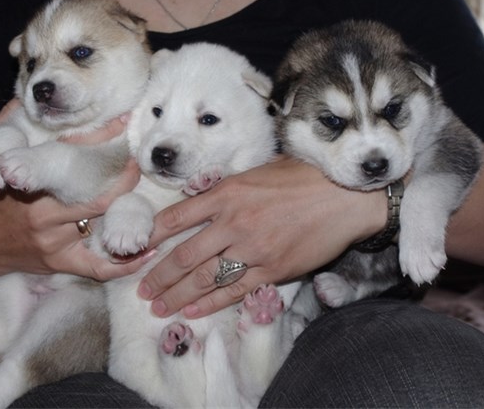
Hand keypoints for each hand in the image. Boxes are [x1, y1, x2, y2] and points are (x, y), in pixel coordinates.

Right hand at [0, 99, 140, 280]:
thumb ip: (8, 128)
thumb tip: (30, 97)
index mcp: (26, 181)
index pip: (70, 154)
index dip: (101, 136)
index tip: (123, 122)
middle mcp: (43, 211)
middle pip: (93, 192)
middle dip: (122, 175)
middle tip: (140, 162)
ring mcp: (54, 240)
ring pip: (101, 224)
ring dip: (129, 212)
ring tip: (155, 198)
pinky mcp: (60, 261)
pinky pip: (97, 267)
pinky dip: (123, 262)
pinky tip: (146, 252)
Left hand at [135, 156, 386, 317]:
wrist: (346, 197)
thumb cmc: (305, 178)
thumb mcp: (260, 171)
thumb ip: (230, 188)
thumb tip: (206, 198)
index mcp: (227, 193)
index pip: (177, 216)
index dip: (152, 234)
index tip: (137, 247)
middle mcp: (233, 222)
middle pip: (185, 254)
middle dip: (159, 274)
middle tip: (143, 289)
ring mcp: (252, 249)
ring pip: (204, 278)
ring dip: (177, 295)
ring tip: (158, 307)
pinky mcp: (272, 270)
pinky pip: (234, 290)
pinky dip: (210, 304)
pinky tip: (192, 312)